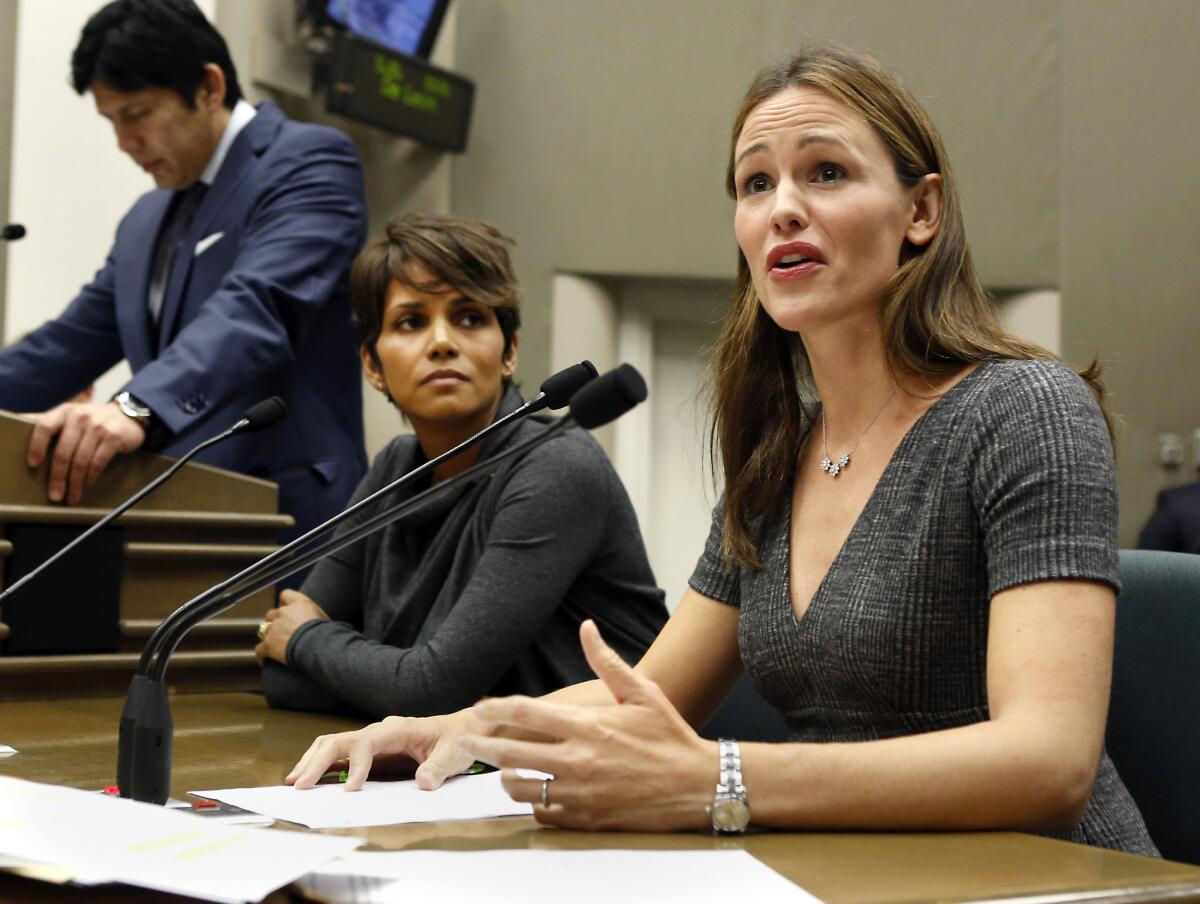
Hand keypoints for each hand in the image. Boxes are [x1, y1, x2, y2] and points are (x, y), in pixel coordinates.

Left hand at [25, 401, 145, 503]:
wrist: (127, 417)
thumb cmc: (93, 421)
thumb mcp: (71, 416)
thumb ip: (50, 423)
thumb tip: (18, 426)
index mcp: (64, 412)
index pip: (44, 427)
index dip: (37, 446)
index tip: (34, 465)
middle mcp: (80, 416)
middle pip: (63, 452)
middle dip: (58, 477)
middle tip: (55, 495)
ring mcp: (98, 426)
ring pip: (81, 460)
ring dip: (75, 483)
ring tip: (72, 496)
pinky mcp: (113, 437)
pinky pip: (98, 462)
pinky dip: (91, 476)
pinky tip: (87, 484)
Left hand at [255, 589, 328, 665]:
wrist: (319, 647)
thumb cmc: (326, 633)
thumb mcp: (323, 617)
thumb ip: (312, 615)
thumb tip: (314, 620)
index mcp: (299, 603)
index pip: (285, 595)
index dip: (284, 602)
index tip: (286, 609)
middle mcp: (283, 612)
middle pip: (272, 614)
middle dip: (275, 622)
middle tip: (283, 632)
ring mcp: (274, 628)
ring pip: (264, 631)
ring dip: (269, 638)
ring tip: (275, 648)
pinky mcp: (268, 644)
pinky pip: (260, 650)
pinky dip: (262, 655)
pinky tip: (265, 660)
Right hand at [286, 708, 481, 791]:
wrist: (462, 730)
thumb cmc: (458, 740)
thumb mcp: (455, 754)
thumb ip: (440, 767)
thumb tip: (424, 782)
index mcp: (399, 729)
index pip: (368, 742)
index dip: (357, 764)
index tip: (351, 789)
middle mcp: (381, 730)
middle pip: (341, 740)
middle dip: (318, 761)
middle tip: (300, 785)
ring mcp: (373, 739)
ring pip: (334, 743)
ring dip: (313, 760)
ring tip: (294, 781)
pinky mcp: (371, 749)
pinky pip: (340, 752)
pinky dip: (320, 762)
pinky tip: (307, 777)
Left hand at [462, 620, 716, 831]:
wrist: (697, 785)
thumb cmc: (669, 735)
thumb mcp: (641, 692)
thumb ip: (607, 662)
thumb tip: (587, 627)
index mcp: (586, 725)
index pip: (526, 713)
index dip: (496, 709)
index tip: (480, 707)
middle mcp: (577, 760)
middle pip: (510, 755)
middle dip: (482, 748)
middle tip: (466, 743)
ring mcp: (579, 794)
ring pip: (521, 789)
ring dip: (507, 778)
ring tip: (506, 771)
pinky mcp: (586, 819)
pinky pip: (544, 814)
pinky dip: (536, 804)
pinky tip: (540, 793)